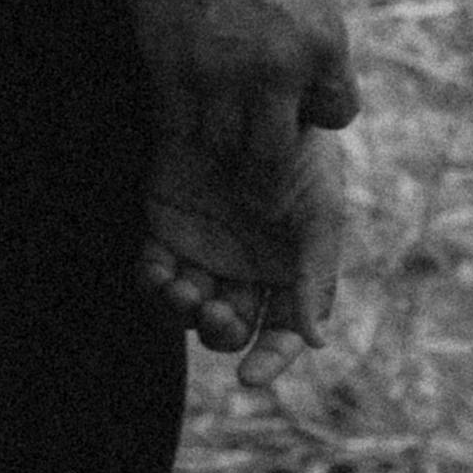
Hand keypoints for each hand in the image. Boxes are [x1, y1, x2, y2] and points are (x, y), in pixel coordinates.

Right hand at [125, 0, 357, 217]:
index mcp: (326, 42)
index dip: (317, 112)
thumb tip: (316, 70)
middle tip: (256, 183)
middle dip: (266, 173)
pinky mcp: (174, 67)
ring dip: (219, 146)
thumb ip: (319, 30)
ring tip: (213, 137)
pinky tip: (180, 109)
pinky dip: (181, 125)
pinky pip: (179, 126)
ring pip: (223, 149)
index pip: (338, 114)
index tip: (297, 103)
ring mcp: (224, 73)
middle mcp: (280, 68)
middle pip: (275, 155)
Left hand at [140, 127, 348, 361]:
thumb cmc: (300, 153)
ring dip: (183, 312)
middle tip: (215, 312)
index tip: (251, 377)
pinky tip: (158, 273)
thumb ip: (316, 275)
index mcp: (286, 271)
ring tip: (183, 291)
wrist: (250, 95)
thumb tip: (316, 344)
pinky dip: (152, 283)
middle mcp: (244, 269)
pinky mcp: (166, 230)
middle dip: (220, 331)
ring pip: (188, 308)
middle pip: (230, 328)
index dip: (269, 361)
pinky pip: (154, 274)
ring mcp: (204, 251)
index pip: (279, 333)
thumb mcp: (320, 210)